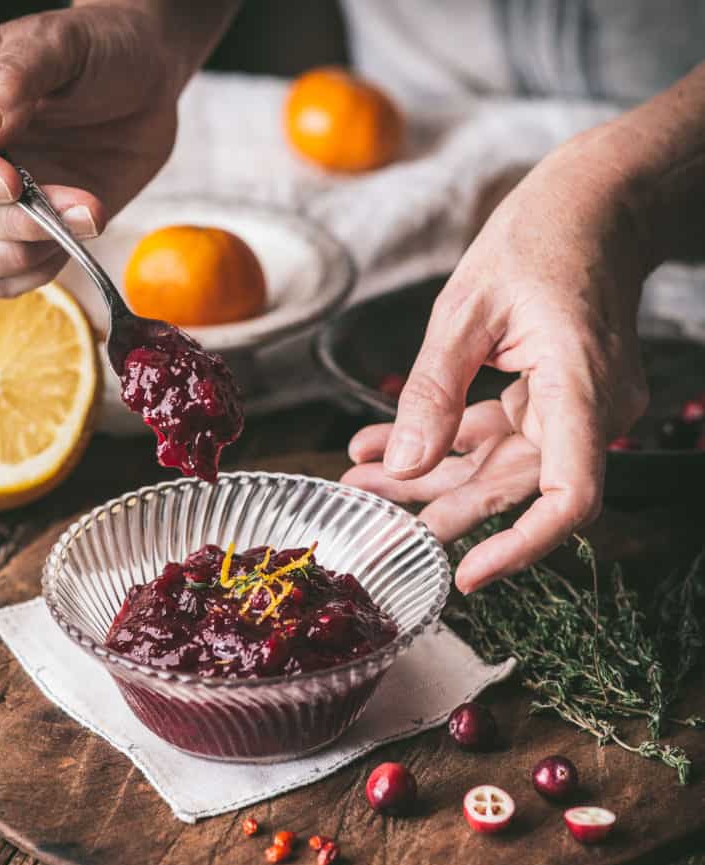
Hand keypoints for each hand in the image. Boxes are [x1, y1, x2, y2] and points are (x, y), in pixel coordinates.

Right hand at [0, 5, 180, 295]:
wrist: (147, 87)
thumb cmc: (98, 51)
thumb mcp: (59, 44)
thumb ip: (13, 80)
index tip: (10, 181)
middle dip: (8, 222)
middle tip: (70, 203)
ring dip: (24, 254)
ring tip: (84, 217)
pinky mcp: (21, 234)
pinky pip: (5, 280)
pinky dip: (43, 271)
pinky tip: (80, 231)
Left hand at [343, 145, 650, 592]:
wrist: (595, 203)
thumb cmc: (542, 236)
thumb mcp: (465, 308)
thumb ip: (434, 391)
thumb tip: (403, 464)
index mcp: (583, 387)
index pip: (570, 496)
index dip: (522, 546)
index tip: (468, 574)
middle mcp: (590, 410)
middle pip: (514, 486)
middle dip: (437, 507)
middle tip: (370, 525)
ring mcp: (574, 408)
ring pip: (496, 466)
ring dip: (427, 476)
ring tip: (357, 483)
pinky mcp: (553, 400)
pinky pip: (496, 435)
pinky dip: (442, 441)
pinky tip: (380, 447)